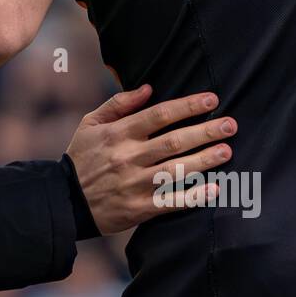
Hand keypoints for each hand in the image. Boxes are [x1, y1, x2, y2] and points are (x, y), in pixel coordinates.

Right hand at [64, 85, 233, 234]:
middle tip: (231, 124)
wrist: (64, 200)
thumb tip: (149, 88)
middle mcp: (128, 157)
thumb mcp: (90, 124)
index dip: (188, 106)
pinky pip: (171, 202)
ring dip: (204, 160)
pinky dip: (193, 196)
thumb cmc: (81, 157)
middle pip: (173, 141)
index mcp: (118, 133)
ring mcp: (135, 184)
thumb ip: (119, 104)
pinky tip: (214, 188)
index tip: (212, 99)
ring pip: (176, 170)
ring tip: (227, 150)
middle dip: (205, 131)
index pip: (159, 115)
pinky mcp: (139, 208)